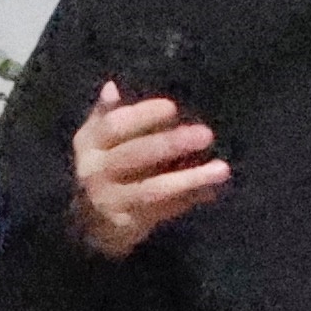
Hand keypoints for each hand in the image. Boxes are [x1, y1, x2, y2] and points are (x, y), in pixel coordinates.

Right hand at [70, 80, 229, 258]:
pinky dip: (187, 200)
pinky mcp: (126, 223)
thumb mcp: (97, 141)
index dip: (143, 115)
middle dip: (171, 144)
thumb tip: (112, 86)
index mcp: (90, 144)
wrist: (88, 222)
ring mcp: (110, 200)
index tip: (172, 108)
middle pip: (136, 155)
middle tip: (207, 134)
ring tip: (222, 169)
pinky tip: (210, 191)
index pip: (115, 125)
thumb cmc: (103, 170)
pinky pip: (162, 210)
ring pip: (154, 188)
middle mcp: (95, 171)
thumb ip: (107, 115)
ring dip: (190, 178)